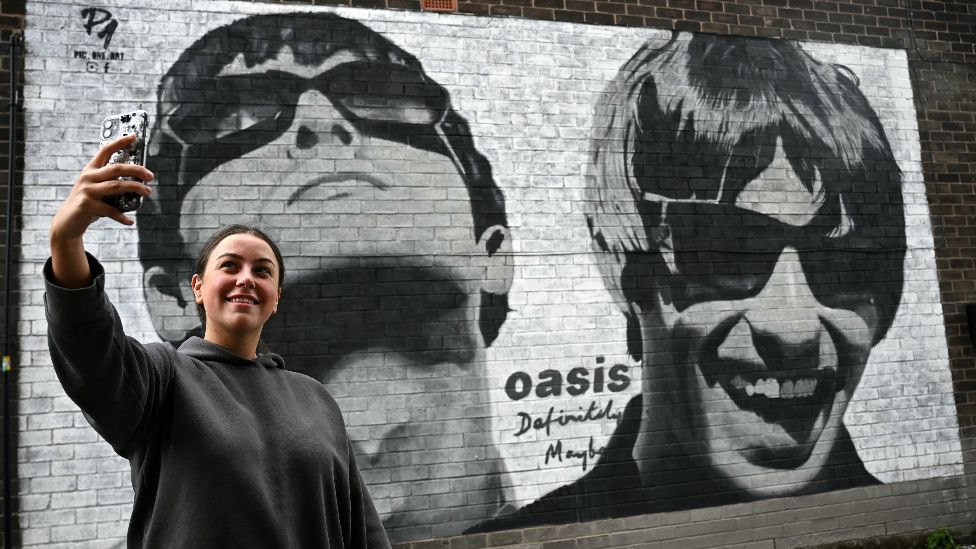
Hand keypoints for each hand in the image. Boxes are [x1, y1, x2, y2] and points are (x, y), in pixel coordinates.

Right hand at [49, 134, 153, 287]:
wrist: (66, 223)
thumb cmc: (87, 204)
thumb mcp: (96, 189)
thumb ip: (110, 183)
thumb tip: (138, 182)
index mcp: (90, 170)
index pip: (105, 150)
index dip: (119, 142)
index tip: (134, 136)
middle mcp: (88, 177)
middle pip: (116, 168)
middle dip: (136, 170)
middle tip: (151, 175)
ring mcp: (86, 191)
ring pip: (117, 186)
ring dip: (135, 188)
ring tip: (148, 192)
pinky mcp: (86, 205)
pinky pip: (110, 210)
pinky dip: (122, 216)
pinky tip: (130, 222)